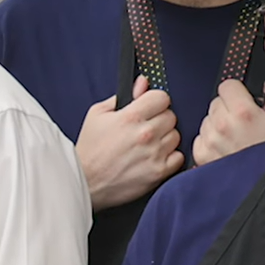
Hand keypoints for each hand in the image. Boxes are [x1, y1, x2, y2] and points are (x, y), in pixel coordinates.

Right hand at [77, 78, 183, 209]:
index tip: (148, 108)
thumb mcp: (97, 115)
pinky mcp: (159, 172)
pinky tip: (153, 158)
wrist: (85, 182)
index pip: (162, 97)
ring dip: (164, 138)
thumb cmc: (89, 149)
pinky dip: (169, 157)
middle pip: (171, 116)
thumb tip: (143, 82)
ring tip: (147, 145)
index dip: (154, 101)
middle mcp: (145, 134)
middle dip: (159, 119)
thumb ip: (124, 96)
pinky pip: (179, 156)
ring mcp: (154, 154)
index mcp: (130, 117)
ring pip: (175, 135)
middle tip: (144, 129)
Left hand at [194, 78, 264, 165]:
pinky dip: (210, 141)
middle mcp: (222, 125)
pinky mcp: (202, 155)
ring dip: (218, 125)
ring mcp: (210, 141)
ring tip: (237, 139)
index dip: (237, 91)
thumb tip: (258, 85)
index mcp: (243, 112)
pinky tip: (227, 149)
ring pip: (207, 120)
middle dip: (228, 109)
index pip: (227, 85)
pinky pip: (200, 138)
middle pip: (216, 103)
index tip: (242, 98)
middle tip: (244, 124)